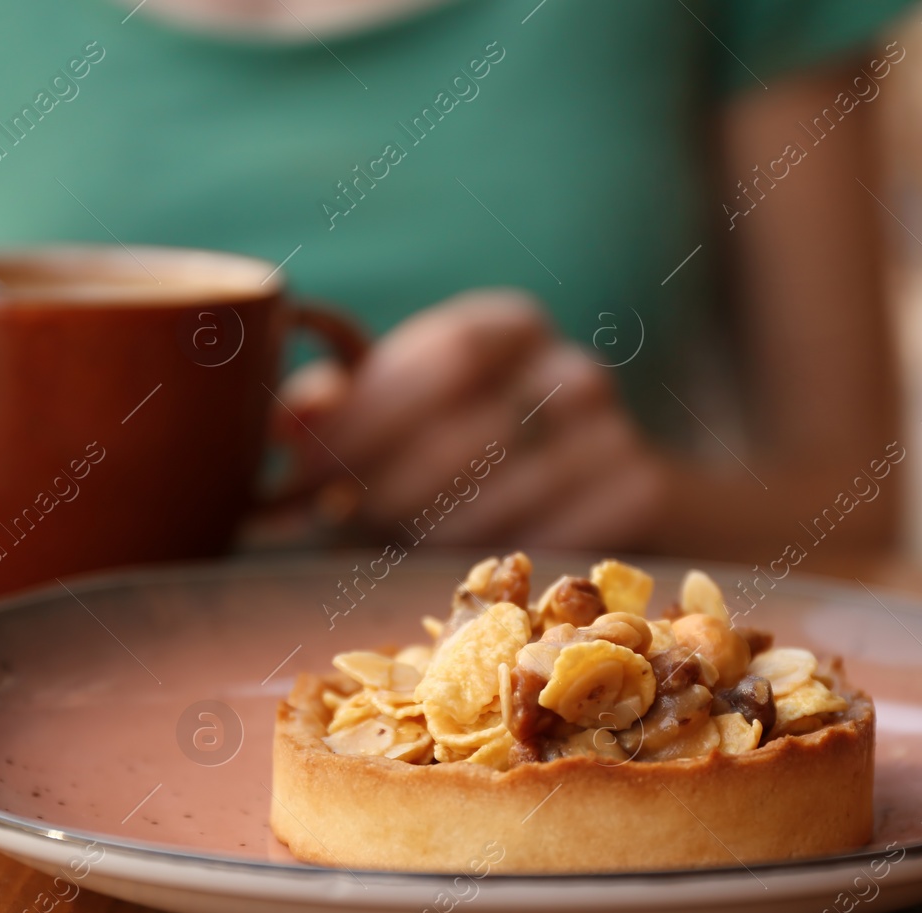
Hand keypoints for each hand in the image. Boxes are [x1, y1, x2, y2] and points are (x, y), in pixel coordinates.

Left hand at [281, 289, 667, 549]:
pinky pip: (555, 540)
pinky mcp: (641, 493)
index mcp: (507, 328)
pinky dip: (500, 567)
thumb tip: (280, 425)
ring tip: (401, 550)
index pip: (446, 354)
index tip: (309, 473)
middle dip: (397, 487)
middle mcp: (568, 368)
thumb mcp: (403, 418)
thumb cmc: (474, 457)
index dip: (372, 415)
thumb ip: (340, 413)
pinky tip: (470, 574)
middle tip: (350, 524)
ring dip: (439, 535)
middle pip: (476, 428)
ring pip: (509, 495)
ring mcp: (616, 430)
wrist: (604, 501)